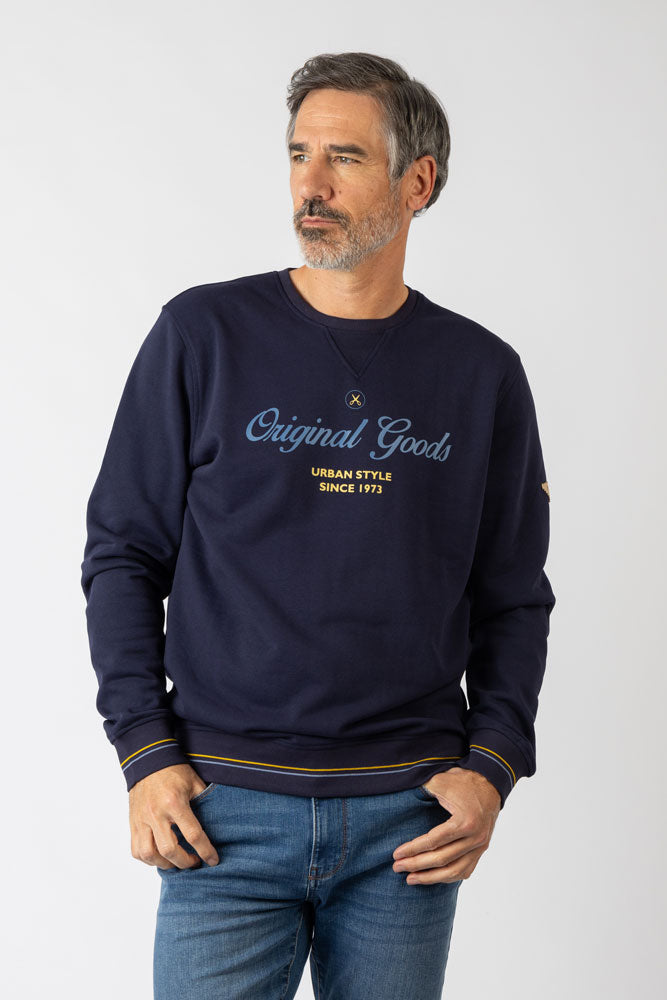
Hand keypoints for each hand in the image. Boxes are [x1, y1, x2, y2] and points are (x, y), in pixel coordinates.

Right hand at [128, 763, 219, 869]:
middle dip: (185, 862)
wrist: (148, 761)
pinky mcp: (133, 823)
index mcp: (174, 802)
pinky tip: (160, 857)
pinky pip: (136, 850)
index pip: (192, 834)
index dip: (205, 851)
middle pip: (169, 850)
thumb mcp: (195, 783)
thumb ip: (205, 802)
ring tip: (176, 862)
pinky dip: (149, 859)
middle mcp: (156, 814)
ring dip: (165, 864)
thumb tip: (218, 822)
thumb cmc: (174, 771)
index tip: (213, 860)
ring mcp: (141, 820)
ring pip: (149, 854)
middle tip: (194, 862)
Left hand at [392, 767, 500, 883]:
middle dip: (416, 865)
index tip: (396, 853)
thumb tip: (398, 798)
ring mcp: (480, 847)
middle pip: (441, 859)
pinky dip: (447, 877)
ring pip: (453, 871)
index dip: (413, 849)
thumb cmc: (463, 782)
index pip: (433, 841)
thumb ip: (421, 790)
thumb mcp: (440, 781)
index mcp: (466, 821)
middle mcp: (476, 838)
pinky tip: (432, 877)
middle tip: (397, 867)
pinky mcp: (481, 850)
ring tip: (410, 879)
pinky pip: (464, 871)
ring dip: (430, 877)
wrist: (489, 783)